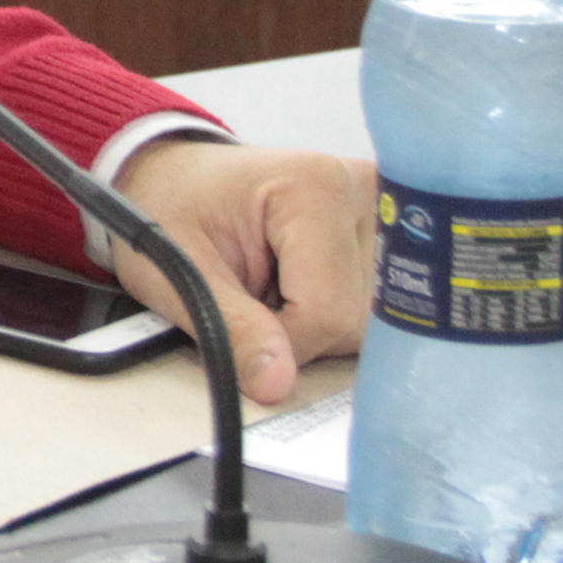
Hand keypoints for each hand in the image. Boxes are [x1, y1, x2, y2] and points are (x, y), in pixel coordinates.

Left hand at [110, 137, 378, 404]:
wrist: (174, 176)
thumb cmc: (170, 209)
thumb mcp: (178, 270)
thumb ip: (231, 329)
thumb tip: (277, 386)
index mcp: (319, 187)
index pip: (327, 313)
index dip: (279, 341)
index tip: (237, 318)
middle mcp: (369, 193)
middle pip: (356, 321)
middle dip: (298, 331)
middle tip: (250, 291)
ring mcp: (387, 213)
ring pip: (370, 323)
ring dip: (315, 323)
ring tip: (270, 281)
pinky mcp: (392, 235)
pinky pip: (374, 311)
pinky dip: (331, 313)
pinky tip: (298, 284)